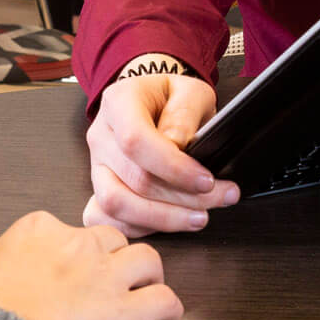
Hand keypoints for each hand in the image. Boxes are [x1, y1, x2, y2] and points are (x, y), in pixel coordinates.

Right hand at [0, 211, 181, 319]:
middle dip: (115, 257)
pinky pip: (164, 300)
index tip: (69, 270)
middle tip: (114, 278)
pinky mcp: (127, 310)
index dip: (73, 252)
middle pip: (111, 239)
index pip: (66, 230)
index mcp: (38, 230)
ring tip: (148, 290)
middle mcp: (77, 244)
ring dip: (150, 275)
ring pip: (147, 259)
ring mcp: (106, 274)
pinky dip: (170, 310)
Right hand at [83, 74, 237, 236]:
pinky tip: (172, 222)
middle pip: (134, 179)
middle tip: (221, 197)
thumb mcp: (190, 91)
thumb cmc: (171, 97)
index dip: (173, 167)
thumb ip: (184, 113)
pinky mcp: (99, 189)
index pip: (136, 140)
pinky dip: (142, 227)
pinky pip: (109, 219)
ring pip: (117, 204)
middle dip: (183, 197)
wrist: (153, 103)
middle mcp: (101, 135)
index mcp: (118, 103)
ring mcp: (97, 166)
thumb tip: (178, 145)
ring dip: (163, 219)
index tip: (206, 180)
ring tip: (199, 217)